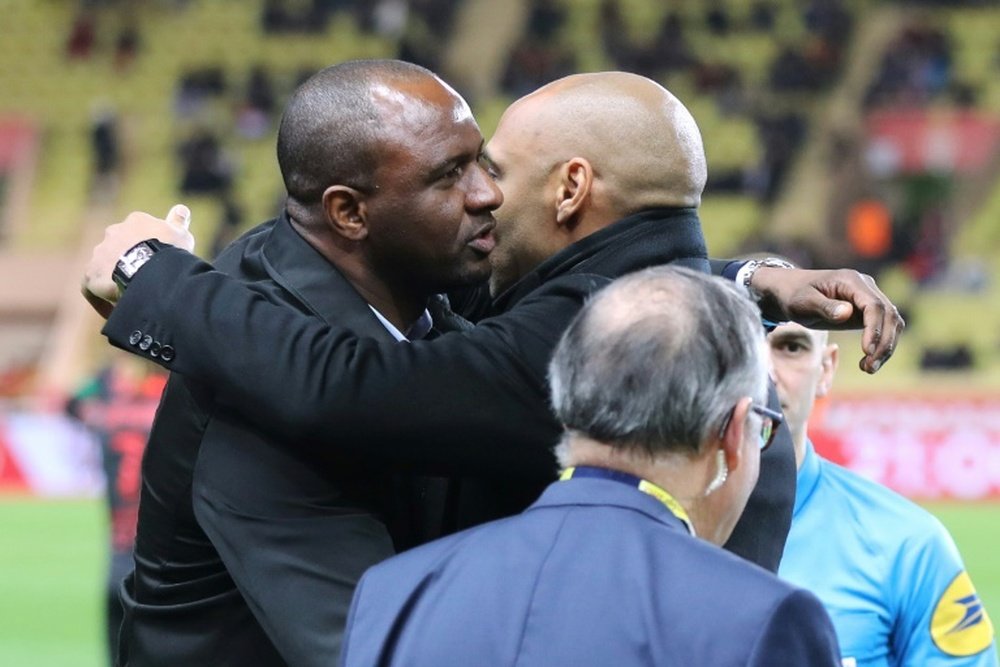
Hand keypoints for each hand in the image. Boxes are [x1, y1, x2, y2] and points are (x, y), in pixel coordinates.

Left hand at [81, 204, 193, 318]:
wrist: (151, 268)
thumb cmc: (170, 250)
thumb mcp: (180, 234)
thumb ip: (179, 221)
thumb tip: (182, 209)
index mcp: (136, 222)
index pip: (138, 232)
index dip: (147, 247)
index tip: (155, 263)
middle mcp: (114, 232)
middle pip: (119, 248)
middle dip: (127, 262)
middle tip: (142, 280)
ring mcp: (100, 252)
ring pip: (105, 267)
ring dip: (114, 280)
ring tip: (129, 298)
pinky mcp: (91, 274)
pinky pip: (91, 288)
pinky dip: (101, 299)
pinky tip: (114, 310)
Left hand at [751, 267, 903, 373]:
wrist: (789, 291)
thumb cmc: (793, 295)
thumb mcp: (803, 302)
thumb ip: (824, 306)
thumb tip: (847, 312)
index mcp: (850, 280)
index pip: (874, 305)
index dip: (874, 329)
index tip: (867, 351)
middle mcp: (865, 286)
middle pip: (889, 315)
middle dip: (884, 343)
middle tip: (869, 368)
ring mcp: (868, 298)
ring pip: (892, 323)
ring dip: (886, 347)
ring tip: (868, 369)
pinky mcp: (867, 311)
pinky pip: (884, 328)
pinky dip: (881, 346)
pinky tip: (868, 362)